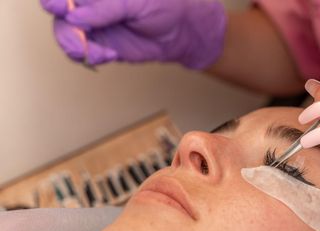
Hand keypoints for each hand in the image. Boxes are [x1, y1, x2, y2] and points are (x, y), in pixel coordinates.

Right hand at [40, 0, 226, 67]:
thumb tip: (75, 16)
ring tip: (93, 52)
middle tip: (77, 40)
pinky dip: (91, 56)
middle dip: (65, 28)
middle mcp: (89, 3)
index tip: (58, 7)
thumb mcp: (135, 2)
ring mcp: (93, 24)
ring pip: (66, 34)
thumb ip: (105, 7)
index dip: (57, 0)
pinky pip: (83, 53)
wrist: (182, 31)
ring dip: (75, 45)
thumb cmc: (164, 5)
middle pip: (59, 13)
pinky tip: (109, 55)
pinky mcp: (100, 45)